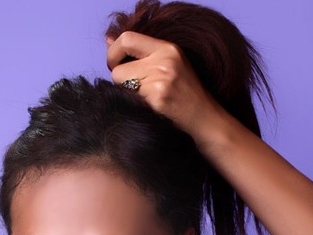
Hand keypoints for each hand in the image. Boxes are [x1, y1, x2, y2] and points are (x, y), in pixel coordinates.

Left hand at [106, 31, 225, 145]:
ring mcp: (161, 80)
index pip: (127, 38)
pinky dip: (133, 104)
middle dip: (118, 79)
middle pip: (118, 67)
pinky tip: (148, 107)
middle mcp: (164, 61)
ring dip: (125, 93)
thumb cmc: (184, 94)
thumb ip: (140, 53)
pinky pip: (129, 99)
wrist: (204, 118)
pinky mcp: (157, 99)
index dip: (113, 53)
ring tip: (144, 98)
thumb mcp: (168, 65)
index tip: (115, 65)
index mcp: (167, 48)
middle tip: (129, 87)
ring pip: (120, 84)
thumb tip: (108, 40)